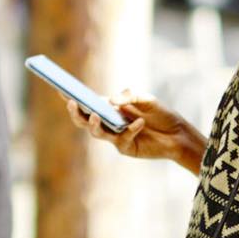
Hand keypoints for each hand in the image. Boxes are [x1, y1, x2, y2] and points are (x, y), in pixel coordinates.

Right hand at [66, 89, 206, 175]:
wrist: (178, 133)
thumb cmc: (160, 114)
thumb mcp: (146, 98)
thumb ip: (129, 96)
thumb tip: (110, 101)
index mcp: (110, 109)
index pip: (87, 103)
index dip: (72, 97)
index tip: (60, 89)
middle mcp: (109, 123)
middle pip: (84, 121)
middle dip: (76, 112)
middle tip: (72, 102)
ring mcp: (115, 137)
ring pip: (97, 133)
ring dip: (94, 124)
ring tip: (96, 114)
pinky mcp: (126, 148)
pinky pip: (122, 139)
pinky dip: (131, 129)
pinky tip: (140, 123)